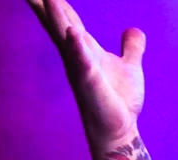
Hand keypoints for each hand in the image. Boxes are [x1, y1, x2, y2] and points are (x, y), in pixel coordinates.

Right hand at [25, 0, 144, 152]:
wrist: (119, 129)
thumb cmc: (118, 100)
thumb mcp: (129, 66)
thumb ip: (131, 47)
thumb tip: (133, 30)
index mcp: (84, 47)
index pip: (65, 17)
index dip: (53, 1)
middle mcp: (76, 54)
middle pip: (57, 21)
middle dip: (44, 3)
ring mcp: (81, 68)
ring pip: (65, 36)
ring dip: (57, 16)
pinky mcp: (90, 83)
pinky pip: (83, 62)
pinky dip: (78, 48)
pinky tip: (74, 33)